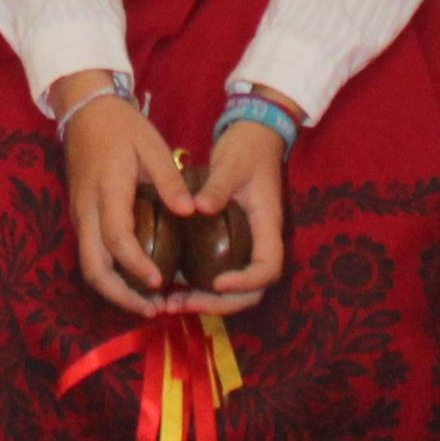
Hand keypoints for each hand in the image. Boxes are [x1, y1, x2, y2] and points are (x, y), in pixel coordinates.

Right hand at [53, 81, 187, 316]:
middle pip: (92, 268)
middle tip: (152, 310)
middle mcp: (87, 210)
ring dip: (115, 290)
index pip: (116, 238)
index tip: (159, 282)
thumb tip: (190, 213)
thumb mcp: (151, 145)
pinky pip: (92, 255)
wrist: (85, 110)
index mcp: (107, 191)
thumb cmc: (121, 125)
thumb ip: (169, 179)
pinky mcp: (81, 217)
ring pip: (89, 267)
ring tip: (148, 304)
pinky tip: (137, 280)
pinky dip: (111, 275)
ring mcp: (80, 216)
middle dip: (120, 296)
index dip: (136, 264)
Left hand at [181, 114, 289, 315]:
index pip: (267, 268)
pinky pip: (221, 272)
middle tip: (182, 304)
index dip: (245, 281)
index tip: (216, 281)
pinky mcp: (231, 242)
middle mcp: (259, 242)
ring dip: (206, 301)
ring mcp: (247, 244)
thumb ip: (218, 186)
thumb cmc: (247, 148)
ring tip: (172, 304)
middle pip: (250, 291)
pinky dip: (199, 286)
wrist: (253, 136)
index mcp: (267, 226)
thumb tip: (199, 207)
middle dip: (218, 303)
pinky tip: (172, 286)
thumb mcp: (231, 163)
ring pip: (235, 288)